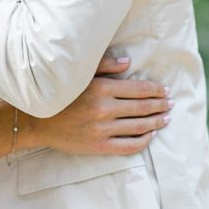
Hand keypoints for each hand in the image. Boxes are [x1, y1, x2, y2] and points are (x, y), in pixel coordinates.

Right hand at [24, 56, 172, 154]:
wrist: (37, 121)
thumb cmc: (60, 94)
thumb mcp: (80, 74)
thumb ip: (105, 65)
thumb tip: (129, 62)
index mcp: (101, 88)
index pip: (139, 89)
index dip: (156, 90)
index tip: (165, 90)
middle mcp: (104, 109)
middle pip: (143, 107)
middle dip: (160, 105)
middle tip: (170, 103)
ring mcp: (103, 129)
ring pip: (140, 126)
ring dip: (157, 122)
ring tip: (166, 118)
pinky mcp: (100, 146)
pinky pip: (129, 145)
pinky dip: (144, 140)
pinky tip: (151, 135)